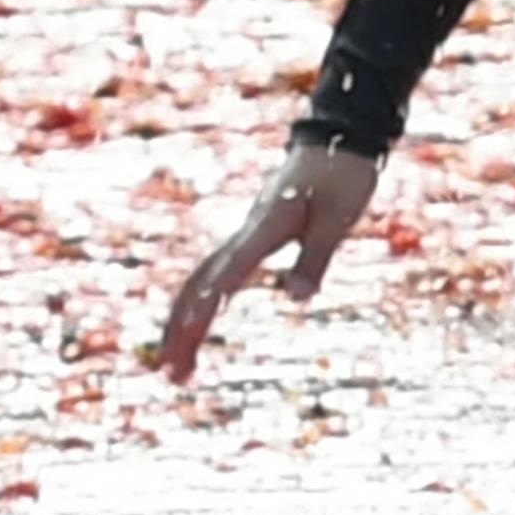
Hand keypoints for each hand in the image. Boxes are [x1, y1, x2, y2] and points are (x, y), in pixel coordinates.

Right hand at [155, 141, 379, 380]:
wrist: (337, 138)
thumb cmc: (342, 175)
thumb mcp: (338, 219)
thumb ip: (315, 258)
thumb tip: (298, 300)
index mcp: (265, 227)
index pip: (228, 270)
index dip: (207, 302)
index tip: (189, 334)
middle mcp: (246, 232)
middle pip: (200, 283)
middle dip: (182, 329)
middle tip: (172, 376)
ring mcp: (246, 234)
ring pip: (202, 280)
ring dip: (185, 321)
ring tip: (178, 368)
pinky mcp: (254, 236)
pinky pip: (217, 273)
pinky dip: (202, 302)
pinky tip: (199, 326)